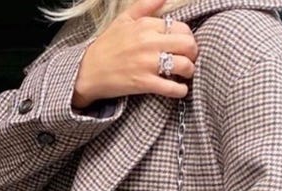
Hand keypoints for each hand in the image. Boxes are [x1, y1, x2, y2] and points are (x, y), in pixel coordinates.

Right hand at [72, 0, 198, 107]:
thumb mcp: (124, 20)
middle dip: (193, 54)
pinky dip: (180, 91)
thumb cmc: (106, 47)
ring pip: (184, 66)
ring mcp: (147, 64)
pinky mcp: (144, 84)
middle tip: (189, 60)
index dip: (188, 38)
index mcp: (146, 25)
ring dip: (189, 72)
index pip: (182, 28)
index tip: (183, 46)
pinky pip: (172, 88)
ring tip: (184, 75)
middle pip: (188, 45)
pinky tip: (179, 90)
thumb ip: (146, 6)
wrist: (87, 72)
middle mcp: (149, 42)